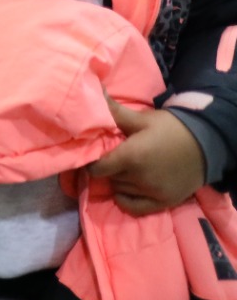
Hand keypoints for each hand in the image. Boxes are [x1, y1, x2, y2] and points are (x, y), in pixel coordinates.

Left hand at [88, 95, 205, 215]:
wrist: (206, 143)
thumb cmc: (170, 128)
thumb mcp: (141, 119)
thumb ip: (114, 111)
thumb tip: (94, 91)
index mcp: (132, 156)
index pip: (98, 168)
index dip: (92, 161)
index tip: (95, 154)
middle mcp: (140, 178)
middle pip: (109, 178)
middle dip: (108, 168)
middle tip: (113, 157)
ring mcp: (153, 192)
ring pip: (120, 190)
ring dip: (118, 181)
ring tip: (125, 168)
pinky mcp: (164, 202)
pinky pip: (135, 208)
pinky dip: (126, 200)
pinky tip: (126, 189)